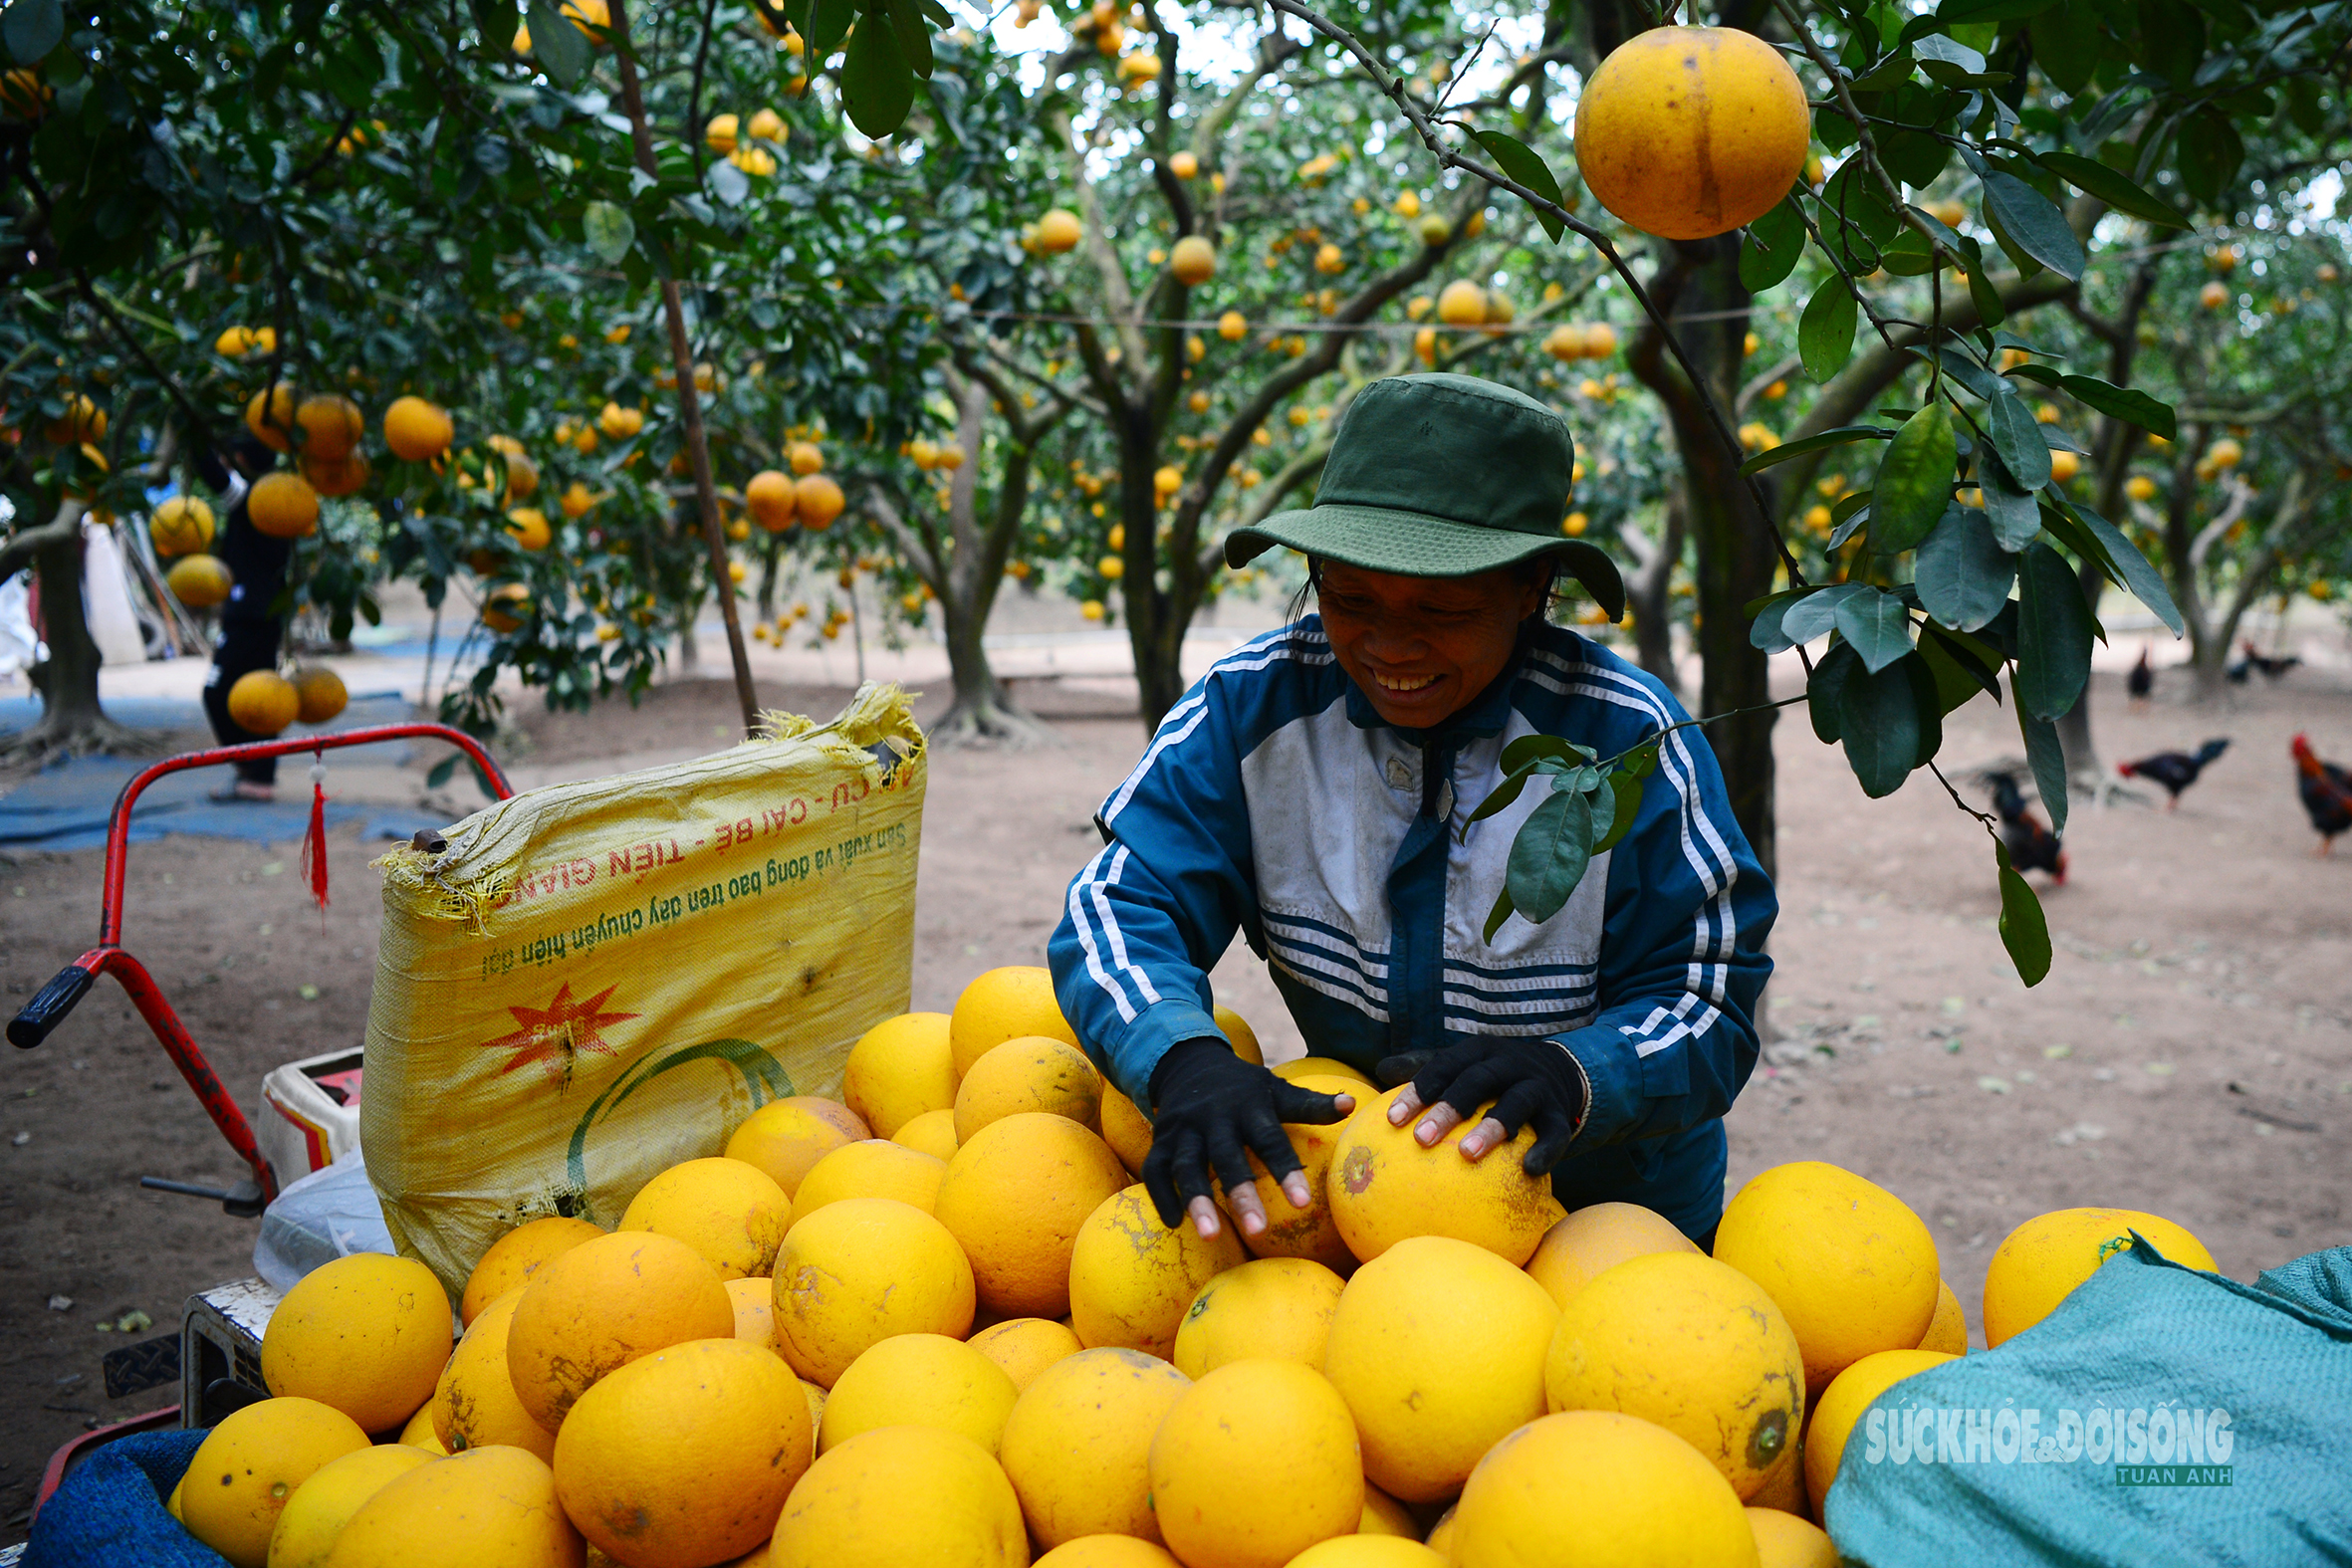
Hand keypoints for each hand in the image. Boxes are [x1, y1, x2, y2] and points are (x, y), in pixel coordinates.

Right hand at [1142, 1039, 1355, 1240]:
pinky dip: (1161, 1196)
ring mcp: (1182, 1129)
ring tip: (1210, 1235)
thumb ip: (1309, 1103)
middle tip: (1257, 1230)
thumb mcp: (1275, 1090)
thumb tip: (1353, 1104)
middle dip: (1240, 1192)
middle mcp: (1213, 1117)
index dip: (1285, 1170)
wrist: (1188, 1063)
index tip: (1301, 1202)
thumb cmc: (1243, 1089)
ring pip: (1185, 1166)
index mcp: (1247, 1106)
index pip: (1269, 1139)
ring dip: (1195, 1199)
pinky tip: (1174, 1223)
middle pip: (1226, 1156)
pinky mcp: (1159, 1141)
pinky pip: (1154, 1170)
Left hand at [1375, 1038, 1587, 1176]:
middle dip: (1449, 1108)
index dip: (1418, 1090)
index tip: (1393, 1120)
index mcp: (1478, 1051)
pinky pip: (1555, 1132)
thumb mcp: (1465, 1064)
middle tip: (1421, 1139)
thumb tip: (1380, 1071)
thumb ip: (1427, 1069)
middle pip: (1476, 1081)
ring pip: (1516, 1103)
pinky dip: (1545, 1150)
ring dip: (1492, 1127)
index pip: (1443, 1066)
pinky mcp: (1560, 1113)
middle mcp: (1508, 1064)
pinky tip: (1530, 1170)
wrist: (1561, 1072)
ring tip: (1467, 1155)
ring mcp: (1536, 1087)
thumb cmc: (1495, 1077)